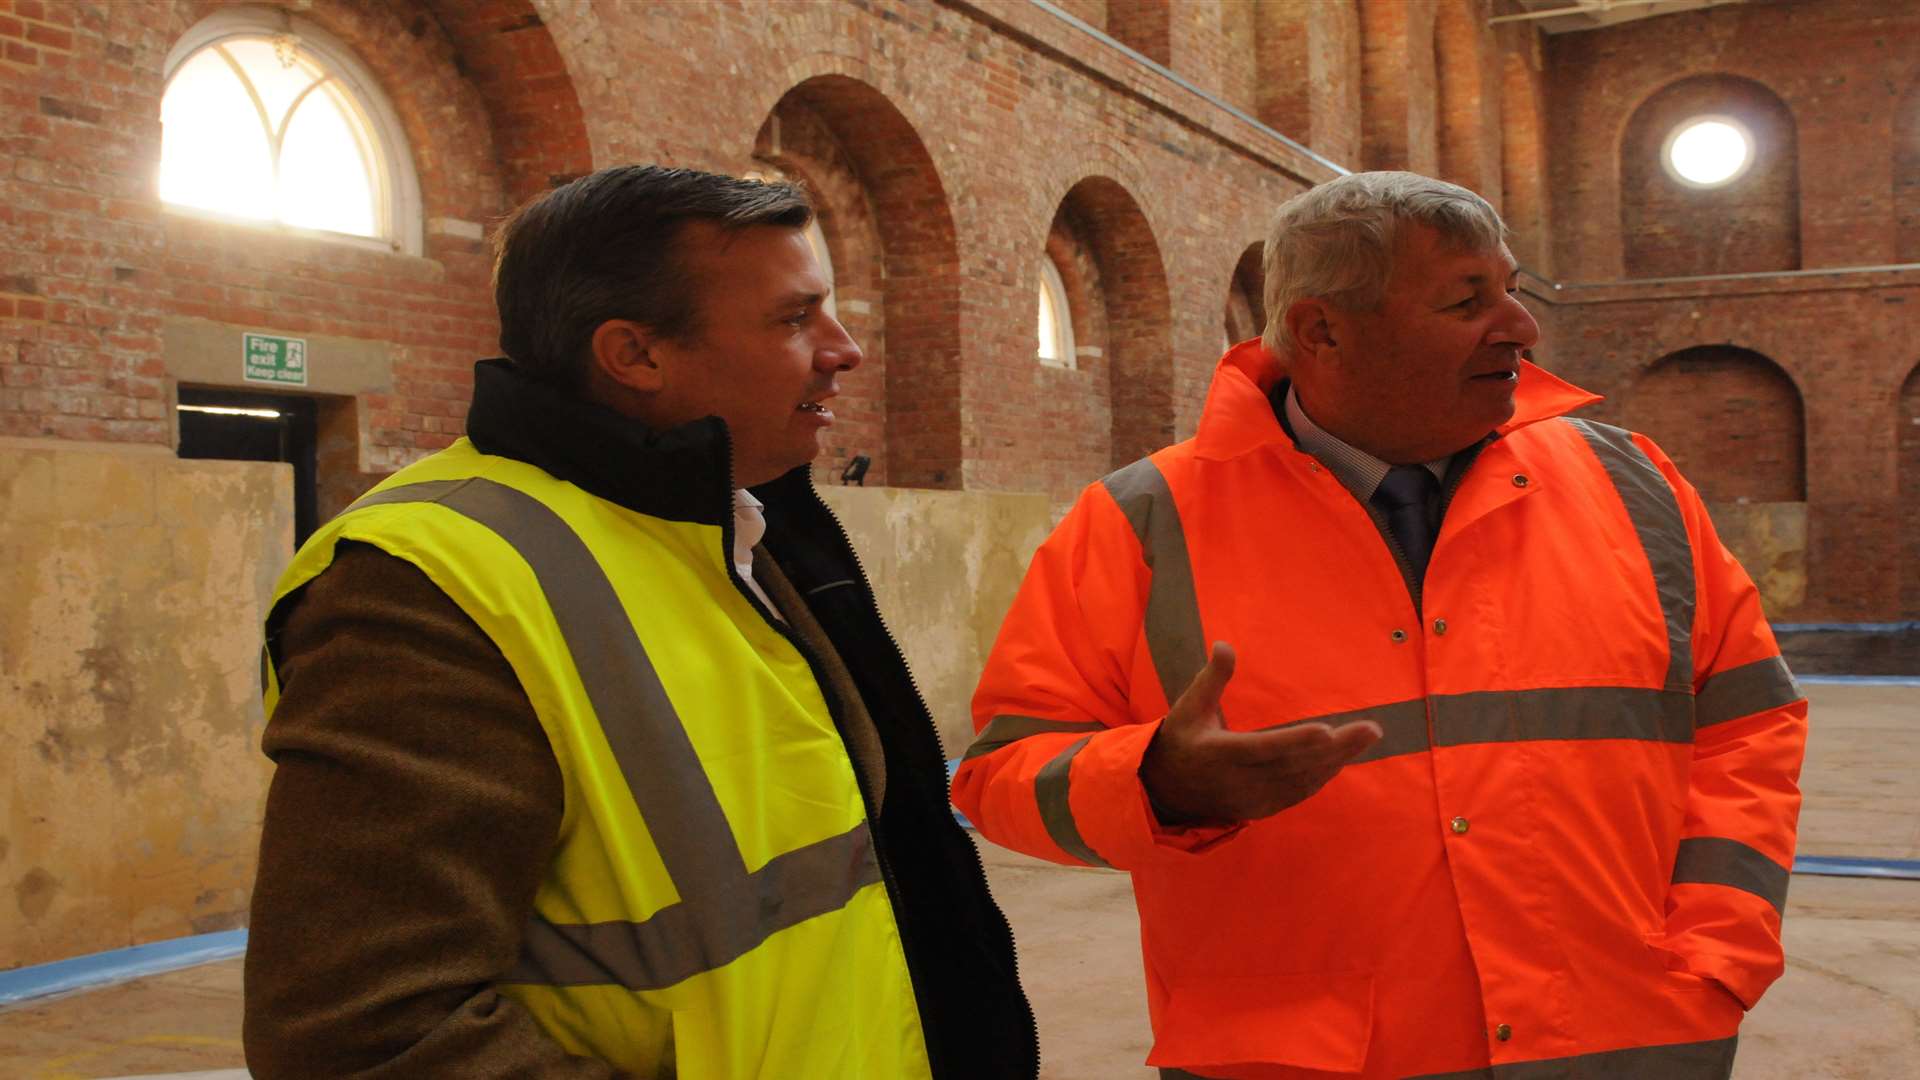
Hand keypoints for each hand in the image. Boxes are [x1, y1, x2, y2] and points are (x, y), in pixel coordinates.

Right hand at [1140, 642, 1382, 825]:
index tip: (1326, 730)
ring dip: (1336, 761)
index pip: (1262, 748)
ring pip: (1301, 781)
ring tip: (1366, 738)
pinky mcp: (1261, 809)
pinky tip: (1343, 758)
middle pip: (1293, 764)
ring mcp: (1251, 799)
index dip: (1295, 741)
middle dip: (1335, 748)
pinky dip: (1322, 775)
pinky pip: (1298, 792)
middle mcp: (1237, 781)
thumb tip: (1224, 644)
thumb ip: (1212, 678)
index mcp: (1217, 753)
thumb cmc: (1183, 738)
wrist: (1165, 790)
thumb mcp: (1189, 706)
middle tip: (1370, 729)